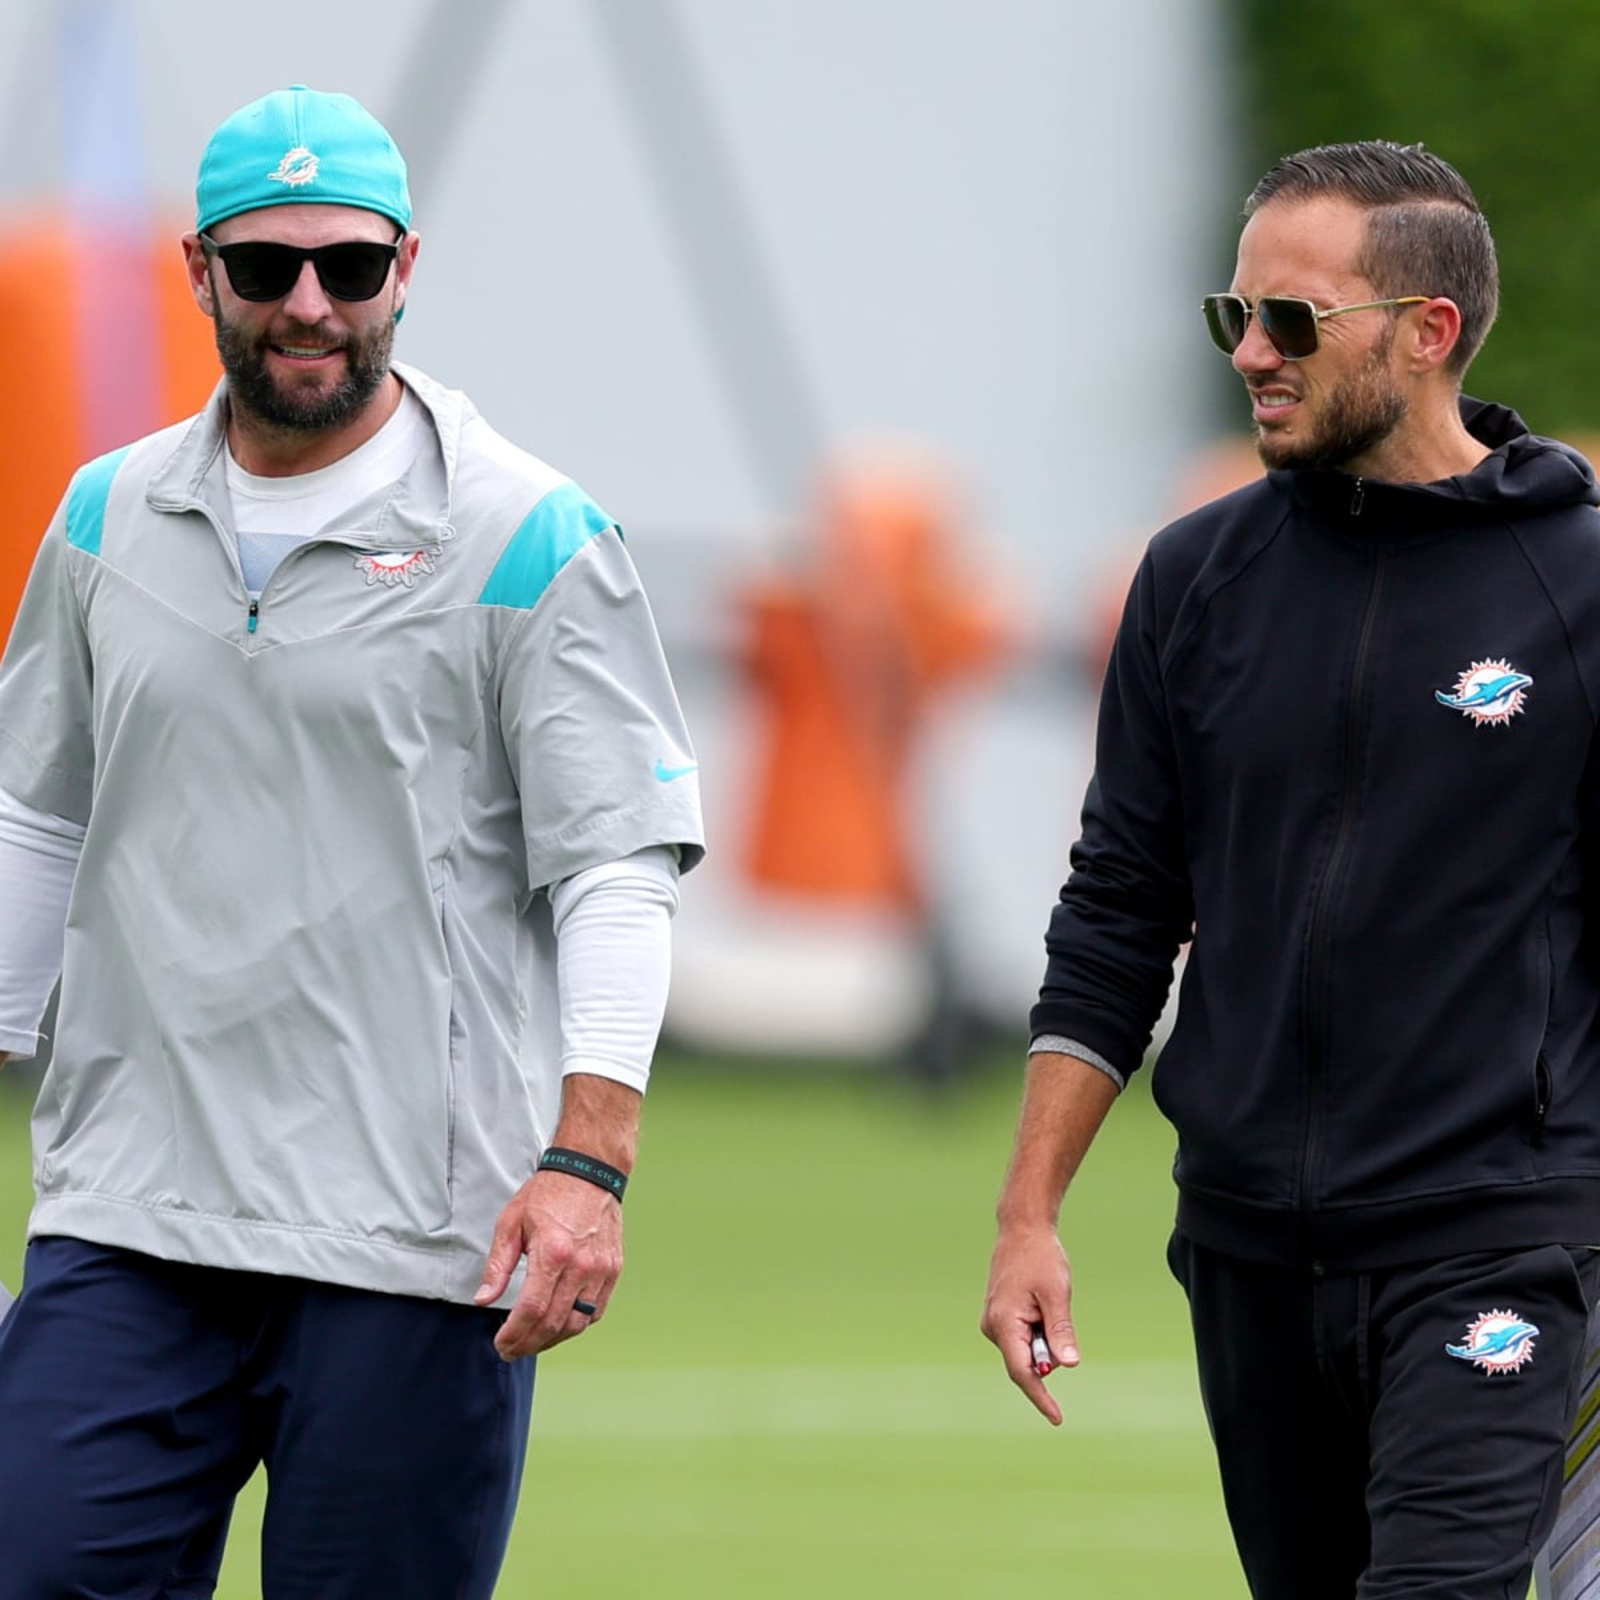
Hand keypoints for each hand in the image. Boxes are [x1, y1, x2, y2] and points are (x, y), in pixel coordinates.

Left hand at [475, 1170, 622, 1360]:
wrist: (591, 1171)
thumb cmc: (549, 1193)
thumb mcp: (512, 1223)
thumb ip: (498, 1266)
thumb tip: (484, 1300)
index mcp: (553, 1253)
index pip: (532, 1310)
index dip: (514, 1334)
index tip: (501, 1344)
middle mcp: (581, 1265)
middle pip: (554, 1324)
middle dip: (528, 1344)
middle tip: (511, 1350)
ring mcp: (601, 1270)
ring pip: (577, 1324)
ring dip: (552, 1340)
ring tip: (532, 1341)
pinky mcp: (613, 1270)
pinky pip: (595, 1311)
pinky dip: (576, 1325)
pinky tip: (559, 1324)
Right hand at [980, 1224, 1079, 1425]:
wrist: (1022, 1229)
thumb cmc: (1040, 1258)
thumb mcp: (1057, 1294)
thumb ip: (1061, 1331)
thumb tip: (1069, 1366)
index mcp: (1003, 1323)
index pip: (1022, 1372)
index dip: (1040, 1396)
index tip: (1058, 1417)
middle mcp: (993, 1327)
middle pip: (1026, 1363)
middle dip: (1048, 1354)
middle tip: (1057, 1313)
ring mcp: (994, 1322)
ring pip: (1026, 1351)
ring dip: (1044, 1339)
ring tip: (1048, 1300)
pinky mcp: (1000, 1318)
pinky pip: (1023, 1339)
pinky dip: (1039, 1331)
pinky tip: (1041, 1302)